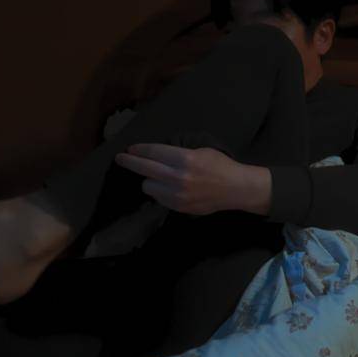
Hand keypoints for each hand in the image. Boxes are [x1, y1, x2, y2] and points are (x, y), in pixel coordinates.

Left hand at [114, 144, 271, 215]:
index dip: (139, 150)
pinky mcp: (178, 207)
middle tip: (121, 159)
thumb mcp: (201, 150)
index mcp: (185, 159)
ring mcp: (177, 195)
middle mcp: (179, 178)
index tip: (130, 149)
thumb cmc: (220, 165)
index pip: (154, 152)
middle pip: (145, 169)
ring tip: (157, 176)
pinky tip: (167, 187)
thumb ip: (178, 152)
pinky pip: (158, 198)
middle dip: (130, 162)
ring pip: (148, 186)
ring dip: (149, 179)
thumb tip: (155, 154)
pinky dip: (159, 191)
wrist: (236, 189)